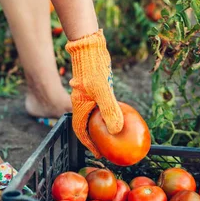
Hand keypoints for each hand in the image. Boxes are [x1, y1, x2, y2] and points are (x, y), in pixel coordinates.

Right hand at [65, 29, 123, 157]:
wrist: (89, 46)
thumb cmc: (93, 68)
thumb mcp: (103, 91)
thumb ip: (109, 110)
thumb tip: (117, 130)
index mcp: (79, 106)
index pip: (81, 131)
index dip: (89, 144)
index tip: (98, 154)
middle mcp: (82, 103)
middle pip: (88, 125)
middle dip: (96, 138)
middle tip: (108, 147)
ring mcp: (88, 95)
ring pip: (94, 115)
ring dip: (102, 125)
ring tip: (114, 134)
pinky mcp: (96, 88)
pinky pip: (101, 105)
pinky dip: (107, 113)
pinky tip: (119, 114)